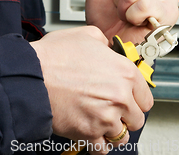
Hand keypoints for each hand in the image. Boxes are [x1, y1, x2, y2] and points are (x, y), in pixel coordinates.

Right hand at [30, 26, 152, 153]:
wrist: (31, 76)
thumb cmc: (54, 56)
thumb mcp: (86, 35)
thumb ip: (104, 43)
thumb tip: (107, 48)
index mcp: (124, 72)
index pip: (146, 97)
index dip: (135, 97)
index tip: (129, 98)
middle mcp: (120, 96)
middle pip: (137, 119)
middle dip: (125, 115)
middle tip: (111, 107)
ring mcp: (106, 118)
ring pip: (121, 136)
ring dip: (111, 129)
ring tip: (98, 119)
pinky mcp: (89, 133)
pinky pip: (103, 149)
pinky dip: (97, 143)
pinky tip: (90, 130)